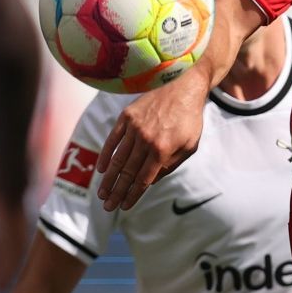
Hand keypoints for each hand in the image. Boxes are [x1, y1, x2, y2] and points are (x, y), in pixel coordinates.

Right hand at [96, 74, 206, 209]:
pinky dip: (106, 155)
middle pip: (127, 173)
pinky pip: (113, 140)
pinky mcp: (127, 117)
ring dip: (109, 179)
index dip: (133, 195)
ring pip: (118, 159)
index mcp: (162, 150)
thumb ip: (170, 165)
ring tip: (102, 193)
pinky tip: (102, 169)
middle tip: (108, 206)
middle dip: (117, 192)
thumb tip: (151, 182)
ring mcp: (134, 128)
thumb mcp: (189, 146)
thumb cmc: (189, 119)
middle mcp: (146, 140)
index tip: (124, 207)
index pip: (143, 179)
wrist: (182, 85)